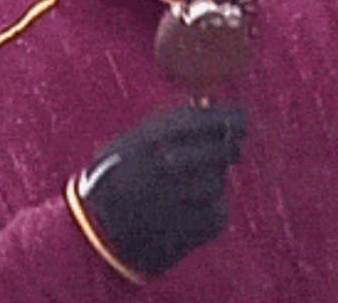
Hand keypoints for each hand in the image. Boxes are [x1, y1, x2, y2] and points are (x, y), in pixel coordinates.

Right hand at [78, 107, 246, 274]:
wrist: (96, 234)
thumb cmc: (115, 181)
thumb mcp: (127, 144)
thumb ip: (163, 125)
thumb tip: (205, 103)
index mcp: (146, 141)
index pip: (198, 121)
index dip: (225, 118)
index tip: (241, 119)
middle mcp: (161, 167)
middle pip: (217, 150)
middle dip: (229, 148)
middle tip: (234, 150)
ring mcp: (173, 200)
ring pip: (217, 183)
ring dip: (213, 182)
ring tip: (195, 187)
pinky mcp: (185, 230)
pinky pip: (217, 213)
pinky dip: (213, 211)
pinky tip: (196, 210)